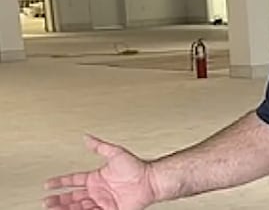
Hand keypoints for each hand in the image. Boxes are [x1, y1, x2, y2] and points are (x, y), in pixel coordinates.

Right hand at [43, 135, 157, 209]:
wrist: (150, 181)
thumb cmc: (137, 167)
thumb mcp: (115, 153)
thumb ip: (100, 146)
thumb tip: (87, 137)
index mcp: (97, 178)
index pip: (73, 180)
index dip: (60, 182)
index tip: (49, 184)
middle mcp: (99, 191)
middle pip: (72, 197)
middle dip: (58, 200)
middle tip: (46, 201)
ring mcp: (103, 202)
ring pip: (78, 207)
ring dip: (65, 208)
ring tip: (52, 209)